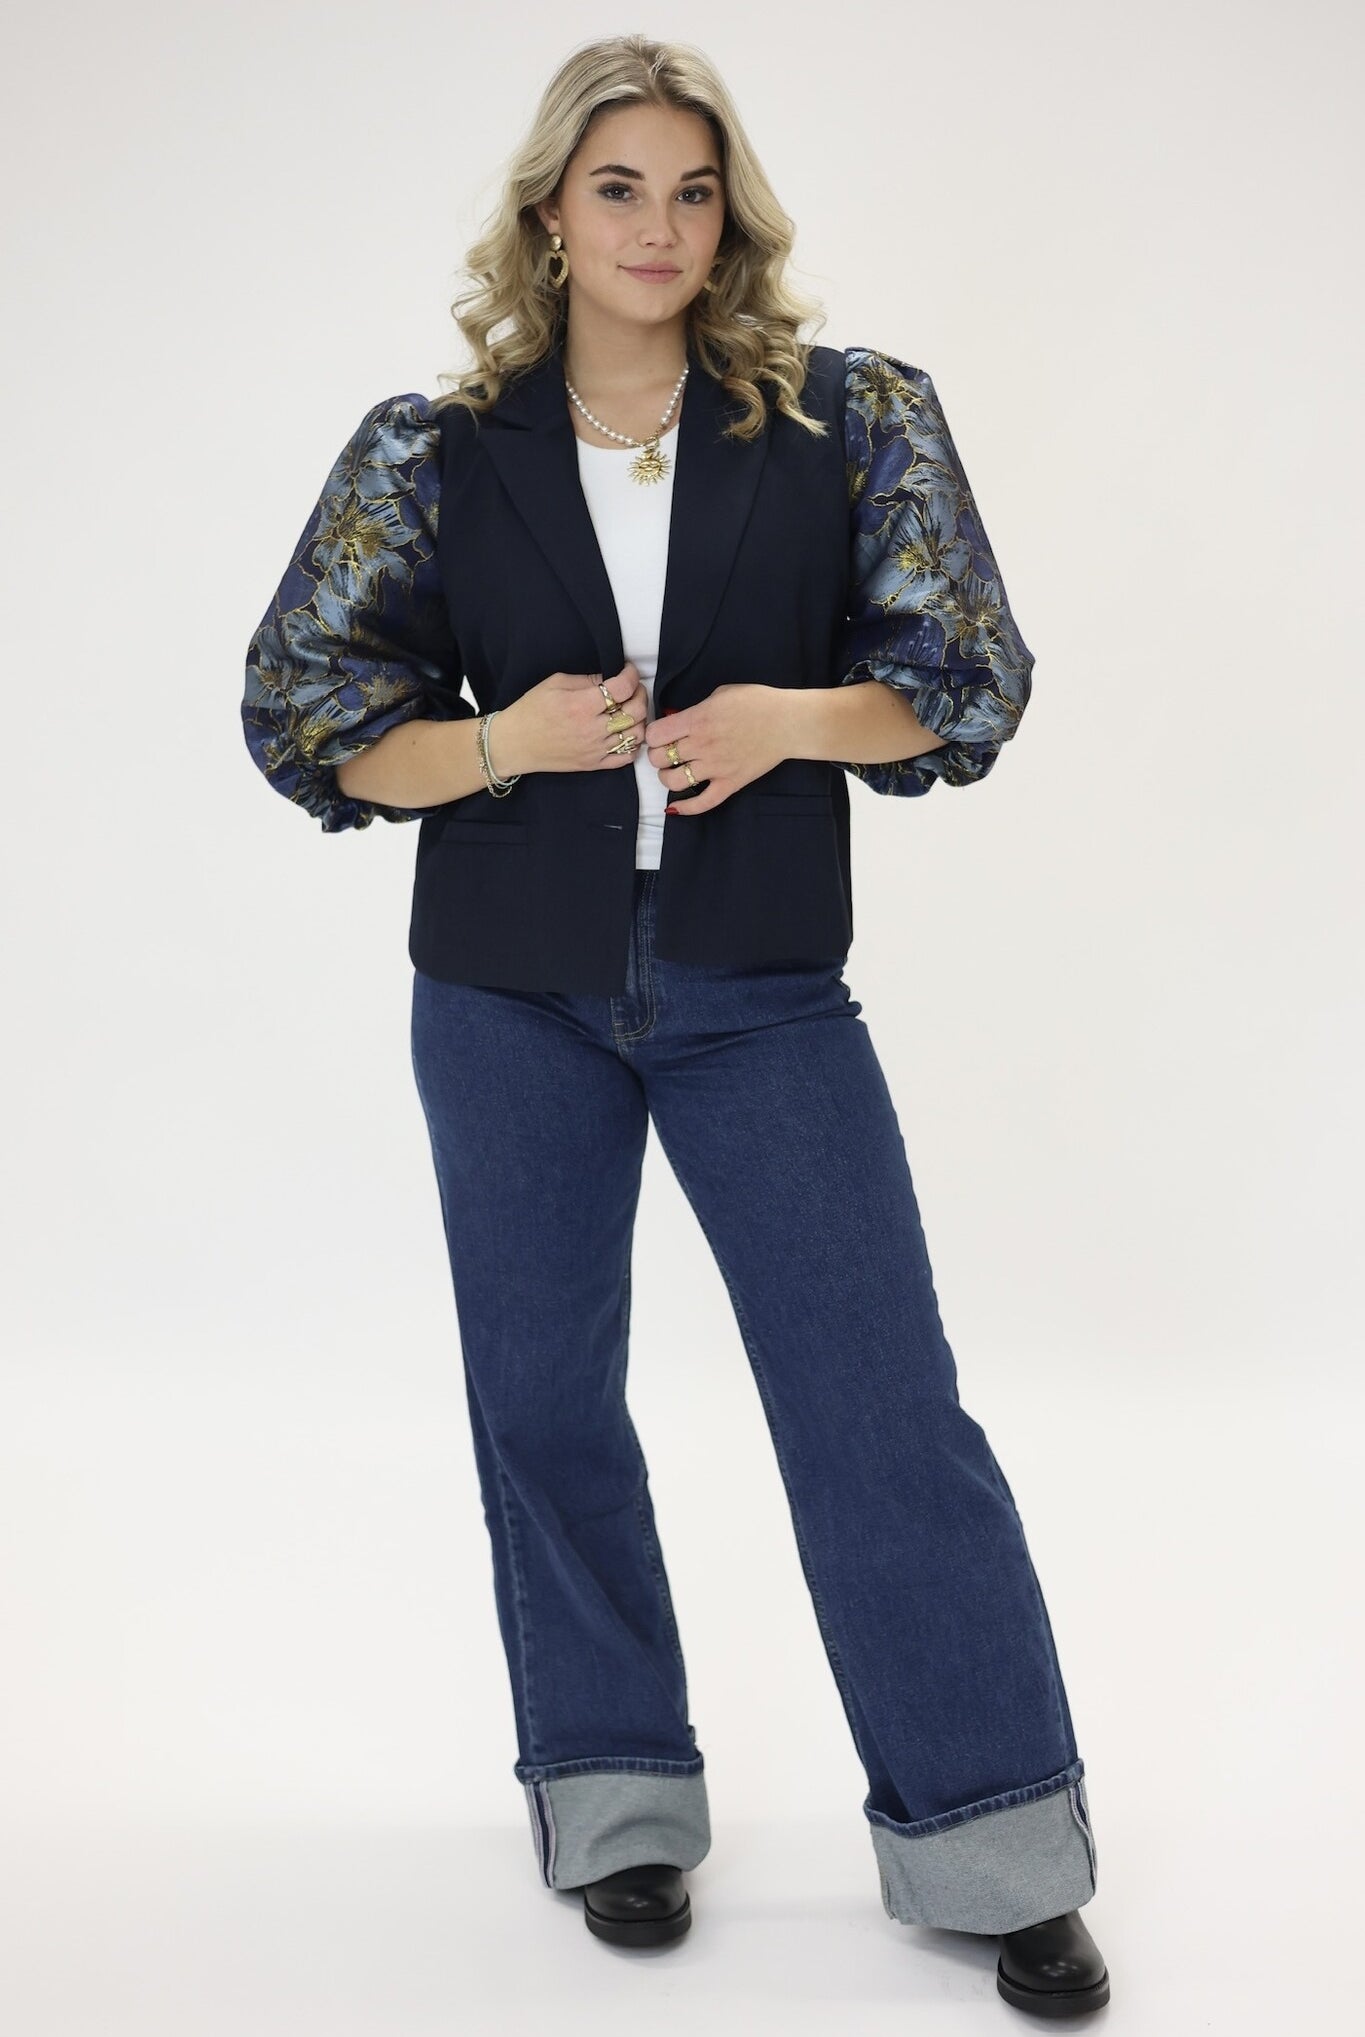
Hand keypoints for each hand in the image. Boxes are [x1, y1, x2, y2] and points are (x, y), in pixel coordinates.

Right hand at [491, 662, 646, 776]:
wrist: (514, 743)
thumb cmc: (530, 710)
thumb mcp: (554, 683)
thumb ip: (586, 680)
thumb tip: (609, 678)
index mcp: (581, 705)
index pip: (622, 688)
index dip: (631, 674)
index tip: (628, 670)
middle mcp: (592, 729)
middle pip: (636, 711)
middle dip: (640, 694)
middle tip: (633, 688)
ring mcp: (595, 749)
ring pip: (636, 734)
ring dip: (639, 719)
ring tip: (629, 710)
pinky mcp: (594, 764)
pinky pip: (626, 757)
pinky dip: (633, 744)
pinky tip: (626, 732)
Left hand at [641, 684, 790, 812]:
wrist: (787, 722)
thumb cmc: (757, 703)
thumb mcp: (720, 694)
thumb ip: (696, 709)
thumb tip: (679, 720)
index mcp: (697, 720)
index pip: (655, 735)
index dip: (653, 735)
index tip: (661, 735)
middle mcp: (702, 745)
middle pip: (659, 758)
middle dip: (658, 755)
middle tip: (667, 752)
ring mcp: (715, 767)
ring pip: (673, 781)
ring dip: (667, 777)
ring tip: (675, 771)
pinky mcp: (729, 783)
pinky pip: (702, 803)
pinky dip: (685, 808)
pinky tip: (675, 806)